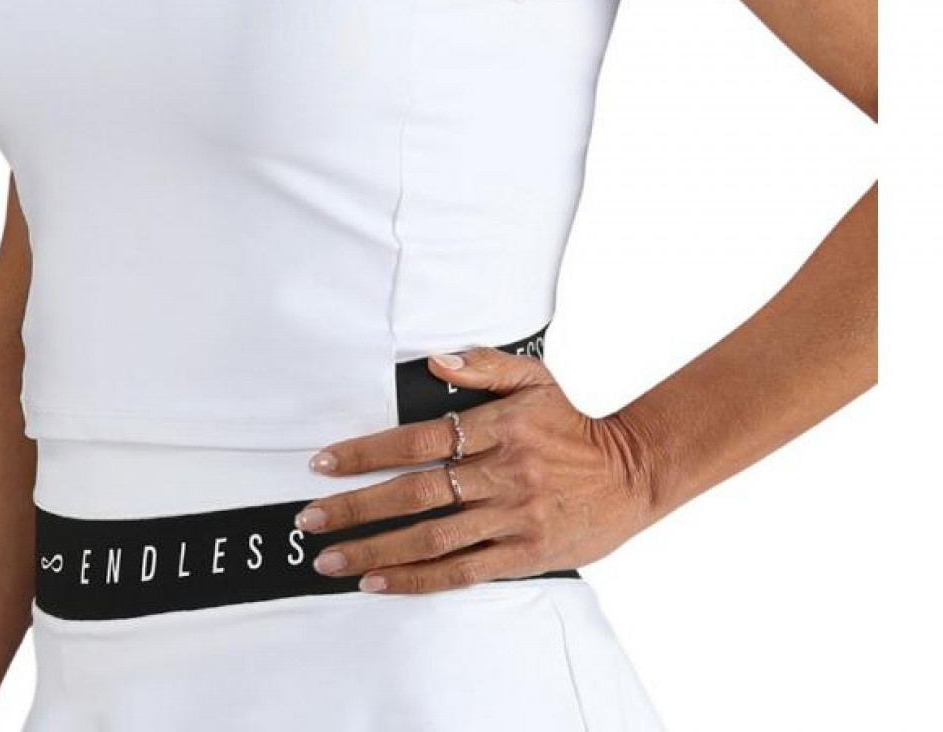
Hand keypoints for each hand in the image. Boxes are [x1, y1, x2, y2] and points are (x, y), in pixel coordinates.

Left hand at [295, 344, 657, 593]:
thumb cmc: (572, 424)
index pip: (418, 441)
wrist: (633, 474)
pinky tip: (379, 581)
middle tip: (310, 518)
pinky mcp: (525, 555)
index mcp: (498, 427)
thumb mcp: (535, 379)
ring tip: (330, 557)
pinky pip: (462, 571)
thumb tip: (434, 361)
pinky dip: (415, 579)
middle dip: (356, 508)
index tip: (324, 464)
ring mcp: (513, 518)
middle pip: (415, 493)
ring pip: (431, 538)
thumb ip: (483, 366)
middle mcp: (502, 473)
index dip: (366, 452)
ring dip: (375, 548)